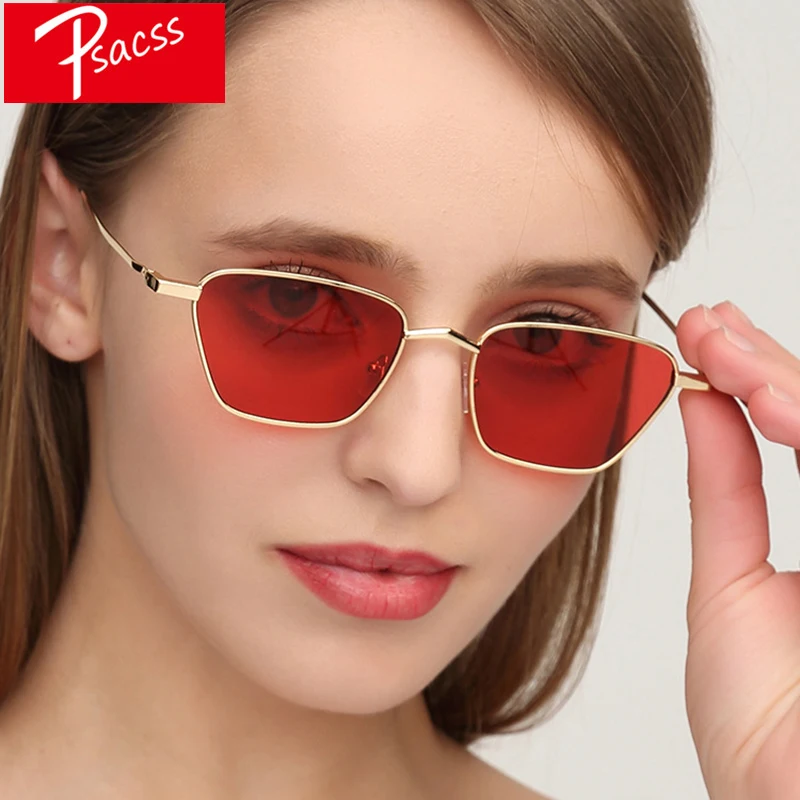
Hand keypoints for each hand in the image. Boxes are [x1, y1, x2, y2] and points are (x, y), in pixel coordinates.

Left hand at [675, 301, 799, 799]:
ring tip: (724, 353)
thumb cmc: (765, 733)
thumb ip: (727, 492)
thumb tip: (702, 403)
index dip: (763, 378)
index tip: (706, 339)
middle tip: (709, 328)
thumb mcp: (730, 589)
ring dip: (795, 385)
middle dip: (773, 366)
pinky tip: (769, 406)